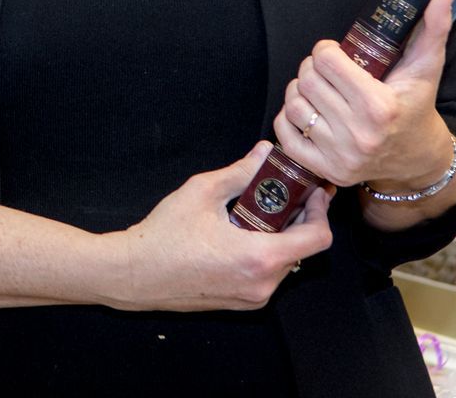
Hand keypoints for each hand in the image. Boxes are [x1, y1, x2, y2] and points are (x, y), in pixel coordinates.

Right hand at [104, 141, 334, 312]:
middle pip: (303, 249)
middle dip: (298, 218)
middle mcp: (264, 284)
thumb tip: (265, 153)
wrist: (135, 274)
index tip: (312, 191)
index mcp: (260, 258)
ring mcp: (254, 297)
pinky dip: (264, 252)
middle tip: (284, 192)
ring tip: (256, 211)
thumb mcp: (203, 192)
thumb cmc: (164, 236)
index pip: (318, 238)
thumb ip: (241, 172)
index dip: (321, 210)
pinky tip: (241, 233)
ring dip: (280, 236)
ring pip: (285, 262)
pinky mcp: (242, 302)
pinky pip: (268, 275)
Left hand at [274, 0, 455, 191]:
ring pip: (292, 105)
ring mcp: (340, 156)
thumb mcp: (426, 67)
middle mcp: (358, 134)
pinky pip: (285, 135)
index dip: (326, 50)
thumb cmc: (417, 107)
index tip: (336, 53)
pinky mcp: (326, 170)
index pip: (325, 61)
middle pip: (306, 81)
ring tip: (320, 90)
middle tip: (327, 70)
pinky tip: (310, 112)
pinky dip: (290, 118)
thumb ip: (434, 26)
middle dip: (312, 68)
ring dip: (299, 91)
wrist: (419, 161)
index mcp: (379, 107)